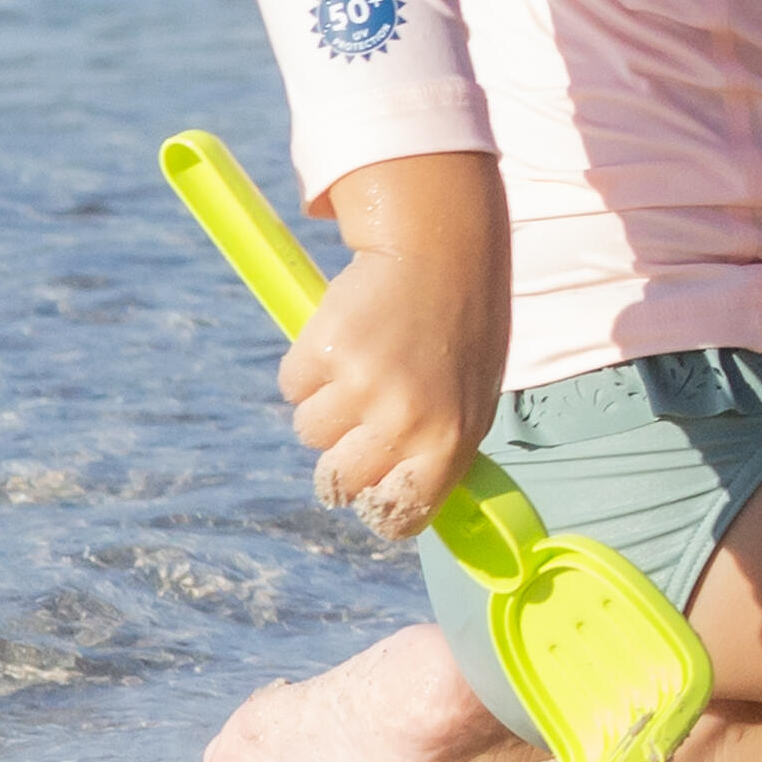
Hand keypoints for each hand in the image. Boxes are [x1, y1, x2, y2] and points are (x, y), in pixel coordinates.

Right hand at [286, 153, 507, 541]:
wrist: (440, 245)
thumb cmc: (458, 325)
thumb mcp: (469, 394)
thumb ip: (436, 450)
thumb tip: (393, 509)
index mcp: (454, 440)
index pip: (401, 516)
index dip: (377, 507)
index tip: (370, 493)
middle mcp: (408, 423)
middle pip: (337, 483)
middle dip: (339, 455)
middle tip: (364, 409)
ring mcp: (364, 389)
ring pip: (309, 432)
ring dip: (326, 399)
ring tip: (369, 354)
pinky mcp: (326, 354)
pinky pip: (292, 387)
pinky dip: (308, 365)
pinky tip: (348, 331)